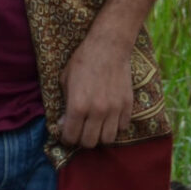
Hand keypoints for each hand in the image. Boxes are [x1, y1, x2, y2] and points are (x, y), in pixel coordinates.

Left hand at [59, 30, 133, 148]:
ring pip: (107, 139)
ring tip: (96, 127)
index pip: (70, 137)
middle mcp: (96, 111)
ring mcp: (114, 109)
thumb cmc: (83, 61)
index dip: (66, 138)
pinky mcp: (127, 105)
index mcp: (77, 106)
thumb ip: (64, 105)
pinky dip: (115, 126)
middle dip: (82, 139)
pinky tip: (110, 117)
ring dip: (100, 135)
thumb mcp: (66, 81)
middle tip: (81, 130)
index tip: (67, 134)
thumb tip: (63, 124)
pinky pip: (122, 127)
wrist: (109, 46)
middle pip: (89, 142)